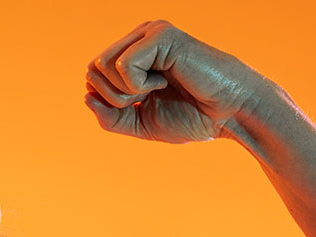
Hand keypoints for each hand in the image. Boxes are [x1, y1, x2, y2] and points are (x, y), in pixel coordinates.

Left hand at [84, 20, 274, 143]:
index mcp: (132, 54)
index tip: (143, 105)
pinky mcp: (161, 35)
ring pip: (102, 66)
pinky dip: (140, 85)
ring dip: (126, 92)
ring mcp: (149, 33)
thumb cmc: (192, 117)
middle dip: (114, 98)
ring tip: (159, 88)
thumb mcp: (141, 123)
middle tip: (150, 97)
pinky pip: (124, 65)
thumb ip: (110, 117)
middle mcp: (139, 38)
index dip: (109, 103)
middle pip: (92, 70)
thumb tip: (85, 95)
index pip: (92, 76)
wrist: (230, 114)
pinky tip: (166, 80)